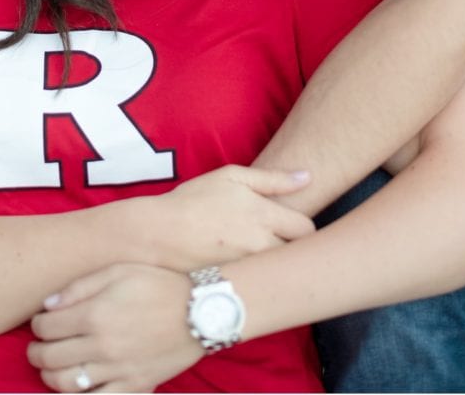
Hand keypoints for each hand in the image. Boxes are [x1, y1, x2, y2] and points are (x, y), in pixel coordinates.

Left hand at [28, 264, 198, 392]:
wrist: (199, 310)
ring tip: (50, 369)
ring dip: (50, 378)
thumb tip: (47, 305)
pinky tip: (75, 390)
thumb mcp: (119, 270)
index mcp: (95, 313)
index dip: (37, 326)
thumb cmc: (159, 283)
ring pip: (66, 385)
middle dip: (37, 353)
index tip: (40, 322)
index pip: (46, 327)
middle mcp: (101, 345)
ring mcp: (117, 369)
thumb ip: (80, 287)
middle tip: (37, 348)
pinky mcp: (134, 386)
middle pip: (50, 358)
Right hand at [153, 164, 313, 270]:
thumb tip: (307, 177)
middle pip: (298, 254)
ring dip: (275, 264)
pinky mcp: (235, 286)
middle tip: (276, 241)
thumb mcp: (231, 177)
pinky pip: (260, 286)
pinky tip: (243, 268)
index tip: (287, 225)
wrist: (157, 233)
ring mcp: (248, 268)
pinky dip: (258, 279)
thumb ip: (272, 179)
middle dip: (292, 248)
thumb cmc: (194, 199)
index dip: (300, 227)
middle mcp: (260, 244)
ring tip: (256, 254)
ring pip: (279, 272)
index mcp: (262, 214)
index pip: (307, 229)